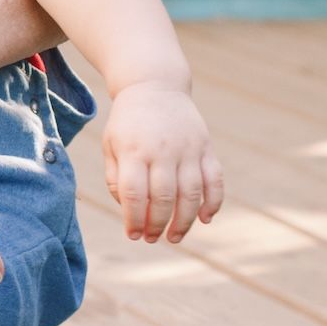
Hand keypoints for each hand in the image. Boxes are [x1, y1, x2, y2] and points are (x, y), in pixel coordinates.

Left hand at [101, 84, 223, 242]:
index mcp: (133, 150)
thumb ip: (116, 178)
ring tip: (174, 237)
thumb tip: (129, 209)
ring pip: (191, 194)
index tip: (133, 235)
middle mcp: (162, 150)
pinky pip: (215, 180)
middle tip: (151, 239)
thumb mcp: (111, 145)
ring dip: (184, 221)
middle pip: (163, 197)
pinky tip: (205, 219)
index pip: (134, 193)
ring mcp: (187, 149)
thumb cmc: (128, 123)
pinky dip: (213, 203)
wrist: (154, 86)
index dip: (134, 219)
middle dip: (157, 225)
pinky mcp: (206, 147)